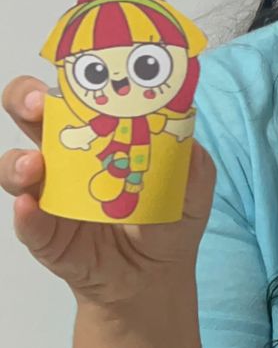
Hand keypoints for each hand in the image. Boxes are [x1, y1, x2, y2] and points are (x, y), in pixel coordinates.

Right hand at [2, 76, 215, 308]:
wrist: (155, 277)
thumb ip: (190, 161)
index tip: (74, 70)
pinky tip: (31, 208)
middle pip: (28, 116)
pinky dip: (26, 215)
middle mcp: (63, 158)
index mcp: (96, 133)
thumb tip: (186, 134)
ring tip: (34, 165)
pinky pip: (27, 223)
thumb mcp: (191, 188)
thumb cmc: (165, 220)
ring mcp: (48, 195)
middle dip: (25, 100)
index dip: (66, 77)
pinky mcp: (45, 235)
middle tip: (41, 105)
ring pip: (16, 168)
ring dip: (18, 161)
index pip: (72, 94)